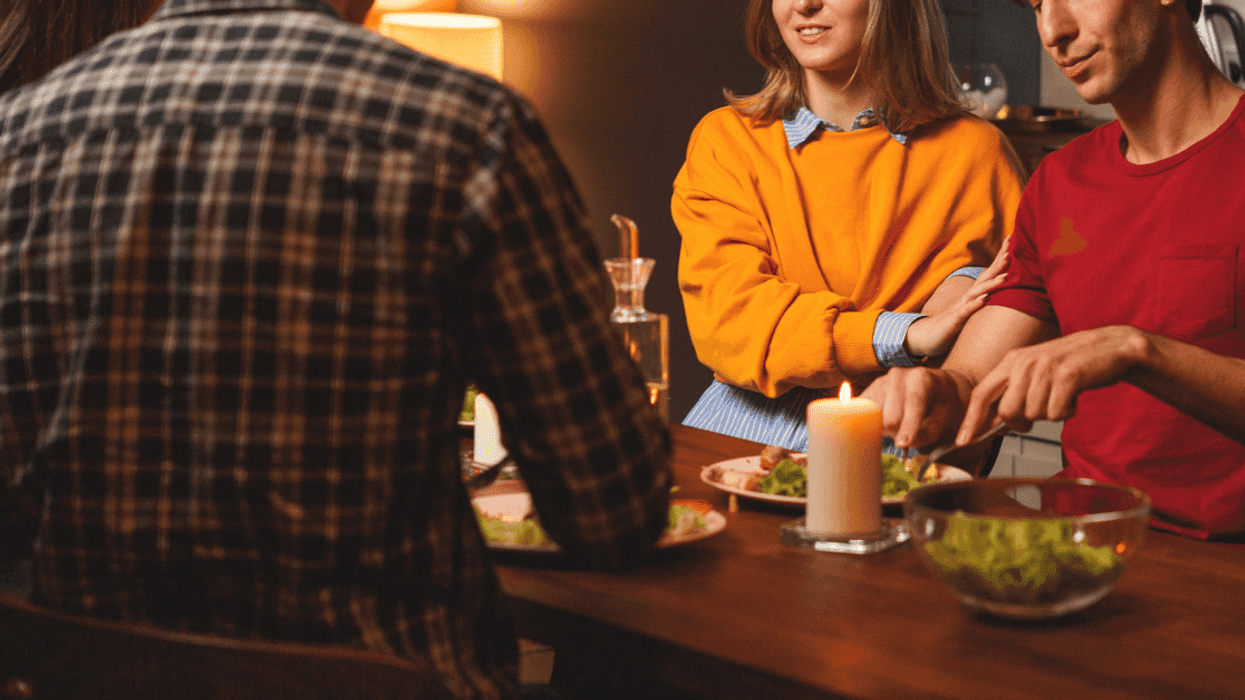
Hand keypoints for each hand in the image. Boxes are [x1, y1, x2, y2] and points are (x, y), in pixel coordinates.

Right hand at [863, 366, 973, 450]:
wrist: (935, 385)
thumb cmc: (942, 406)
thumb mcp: (944, 421)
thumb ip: (926, 435)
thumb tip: (903, 443)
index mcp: (922, 378)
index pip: (913, 404)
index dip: (908, 426)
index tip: (902, 444)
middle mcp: (898, 375)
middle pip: (889, 415)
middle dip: (896, 432)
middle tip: (906, 435)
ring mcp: (880, 381)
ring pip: (872, 416)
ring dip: (882, 428)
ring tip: (897, 427)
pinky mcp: (868, 390)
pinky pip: (862, 413)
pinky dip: (869, 423)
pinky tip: (880, 424)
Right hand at [905, 240, 1010, 358]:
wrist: (928, 337)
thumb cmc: (952, 324)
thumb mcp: (970, 310)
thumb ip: (982, 299)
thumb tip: (1001, 289)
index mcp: (973, 295)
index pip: (988, 273)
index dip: (999, 259)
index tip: (1011, 241)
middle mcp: (967, 298)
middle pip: (984, 278)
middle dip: (998, 264)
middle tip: (1010, 250)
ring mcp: (960, 308)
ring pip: (976, 293)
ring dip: (991, 284)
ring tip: (1005, 276)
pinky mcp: (954, 321)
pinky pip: (965, 312)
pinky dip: (974, 305)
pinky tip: (983, 299)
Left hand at [957, 325, 1149, 443]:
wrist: (1110, 347)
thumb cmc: (1070, 365)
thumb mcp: (1034, 373)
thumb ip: (1011, 394)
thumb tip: (989, 424)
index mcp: (1011, 360)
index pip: (981, 394)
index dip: (971, 420)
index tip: (963, 441)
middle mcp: (1024, 362)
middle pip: (1008, 412)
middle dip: (1022, 422)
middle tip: (1041, 411)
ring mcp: (1045, 367)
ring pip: (1034, 415)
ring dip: (1050, 413)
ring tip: (1062, 396)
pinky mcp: (1068, 376)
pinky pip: (1056, 413)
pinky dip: (1067, 412)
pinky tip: (1074, 397)